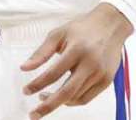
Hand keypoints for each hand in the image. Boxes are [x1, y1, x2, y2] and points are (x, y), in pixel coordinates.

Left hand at [20, 3, 133, 118]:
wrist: (111, 25)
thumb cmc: (82, 28)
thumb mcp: (59, 34)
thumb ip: (41, 52)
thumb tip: (24, 68)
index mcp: (77, 50)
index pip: (53, 73)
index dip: (37, 84)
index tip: (25, 91)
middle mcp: (90, 64)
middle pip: (67, 92)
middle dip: (48, 105)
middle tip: (33, 114)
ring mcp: (100, 74)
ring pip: (76, 97)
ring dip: (58, 102)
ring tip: (44, 97)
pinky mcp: (107, 81)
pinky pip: (86, 98)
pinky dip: (72, 101)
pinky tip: (62, 97)